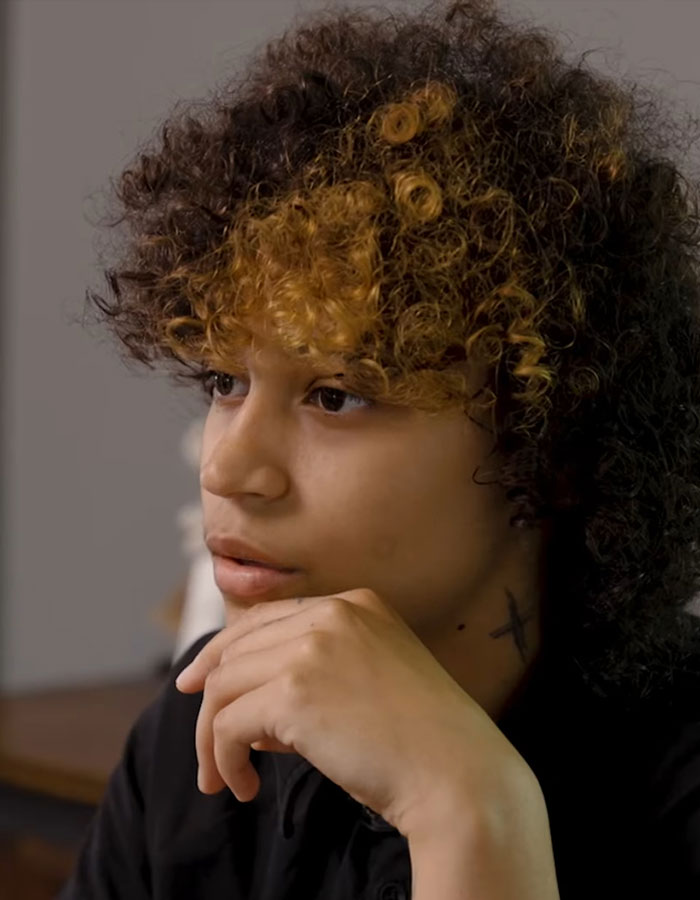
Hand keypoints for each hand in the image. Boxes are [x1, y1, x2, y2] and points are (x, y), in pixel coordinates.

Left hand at [175, 588, 531, 841]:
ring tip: (223, 778)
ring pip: (223, 686)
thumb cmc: (421, 742)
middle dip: (210, 701)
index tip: (197, 683)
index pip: (266, 620)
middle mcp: (332, 613)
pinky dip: (224, 759)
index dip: (223, 652)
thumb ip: (313, 678)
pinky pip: (228, 724)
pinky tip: (244, 786)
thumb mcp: (371, 683)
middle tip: (205, 749)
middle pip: (237, 650)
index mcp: (355, 604)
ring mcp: (312, 647)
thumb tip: (250, 712)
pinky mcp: (294, 691)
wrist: (459, 775)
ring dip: (212, 739)